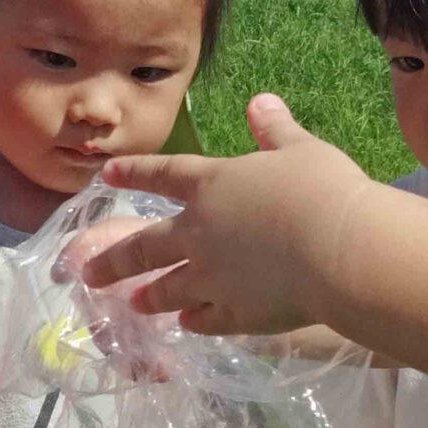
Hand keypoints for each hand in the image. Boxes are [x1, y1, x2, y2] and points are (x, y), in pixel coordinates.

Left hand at [86, 96, 376, 335]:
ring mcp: (212, 278)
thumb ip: (275, 130)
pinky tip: (187, 325)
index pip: (162, 175)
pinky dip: (194, 321)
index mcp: (211, 184)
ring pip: (168, 289)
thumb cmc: (321, 189)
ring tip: (133, 304)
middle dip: (114, 261)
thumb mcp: (300, 149)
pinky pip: (206, 319)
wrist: (339, 250)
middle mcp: (198, 233)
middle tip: (88, 274)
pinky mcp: (235, 314)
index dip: (133, 172)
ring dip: (150, 297)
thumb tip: (260, 101)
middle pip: (146, 247)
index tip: (103, 175)